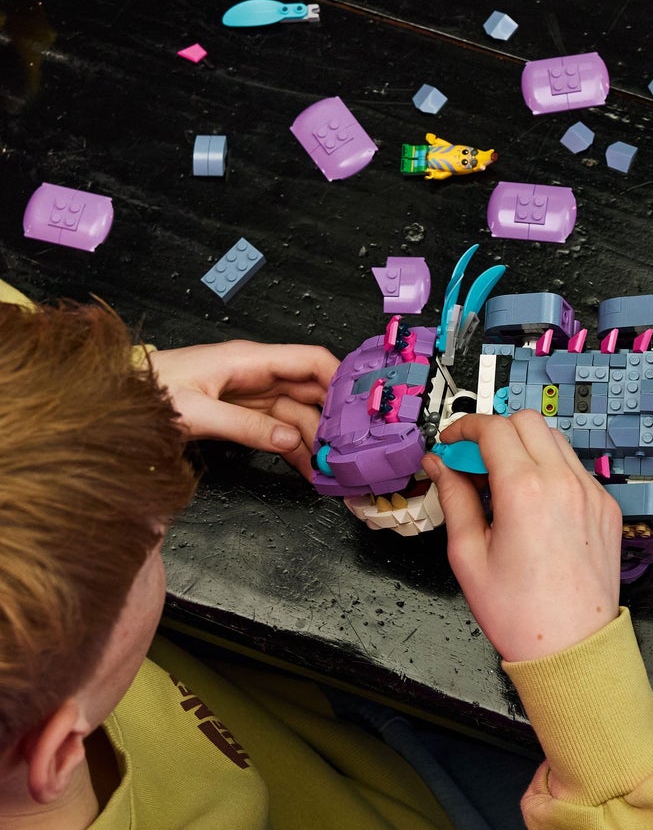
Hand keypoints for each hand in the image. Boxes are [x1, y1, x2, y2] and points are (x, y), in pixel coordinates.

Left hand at [148, 340, 338, 478]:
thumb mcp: (196, 411)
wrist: (118, 397)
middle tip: (345, 449)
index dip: (338, 380)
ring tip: (327, 469)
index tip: (357, 409)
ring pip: (297, 415)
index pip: (311, 361)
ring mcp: (251, 394)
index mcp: (249, 360)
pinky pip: (278, 430)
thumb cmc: (148, 392)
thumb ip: (245, 426)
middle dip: (330, 419)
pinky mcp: (243, 414)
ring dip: (314, 440)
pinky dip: (294, 448)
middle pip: (310, 392)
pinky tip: (306, 468)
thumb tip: (289, 441)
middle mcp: (257, 374)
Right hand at [424, 411, 621, 661]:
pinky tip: (535, 503)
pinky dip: (551, 470)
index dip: (464, 427)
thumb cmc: (519, 613)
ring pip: (555, 440)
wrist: (572, 647)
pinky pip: (576, 469)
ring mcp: (591, 492)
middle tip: (473, 460)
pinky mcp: (606, 507)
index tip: (451, 442)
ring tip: (503, 483)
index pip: (493, 428)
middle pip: (527, 421)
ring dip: (525, 446)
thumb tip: (439, 466)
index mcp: (525, 490)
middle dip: (495, 430)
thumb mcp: (468, 555)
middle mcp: (563, 482)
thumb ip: (454, 499)